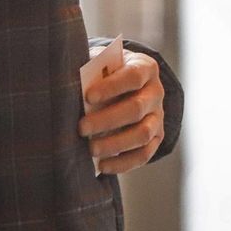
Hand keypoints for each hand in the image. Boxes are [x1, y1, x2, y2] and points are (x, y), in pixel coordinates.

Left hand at [79, 50, 164, 175]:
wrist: (127, 85)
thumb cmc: (107, 72)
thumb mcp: (102, 65)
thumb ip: (92, 73)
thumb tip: (73, 89)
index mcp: (145, 67)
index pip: (133, 76)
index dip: (111, 87)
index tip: (88, 96)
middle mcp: (156, 92)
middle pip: (136, 108)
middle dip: (107, 120)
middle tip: (81, 128)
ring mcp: (158, 117)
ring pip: (142, 134)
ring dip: (115, 144)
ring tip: (90, 149)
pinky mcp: (156, 137)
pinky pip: (144, 154)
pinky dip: (123, 163)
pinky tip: (102, 166)